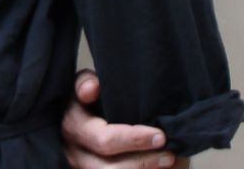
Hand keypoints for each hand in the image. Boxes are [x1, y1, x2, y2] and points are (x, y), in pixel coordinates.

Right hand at [61, 71, 189, 167]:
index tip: (160, 136)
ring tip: (167, 163)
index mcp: (72, 127)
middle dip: (144, 163)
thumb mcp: (82, 84)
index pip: (105, 140)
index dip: (134, 140)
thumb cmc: (85, 99)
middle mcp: (75, 155)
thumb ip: (86, 83)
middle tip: (170, 154)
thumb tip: (93, 88)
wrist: (74, 119)